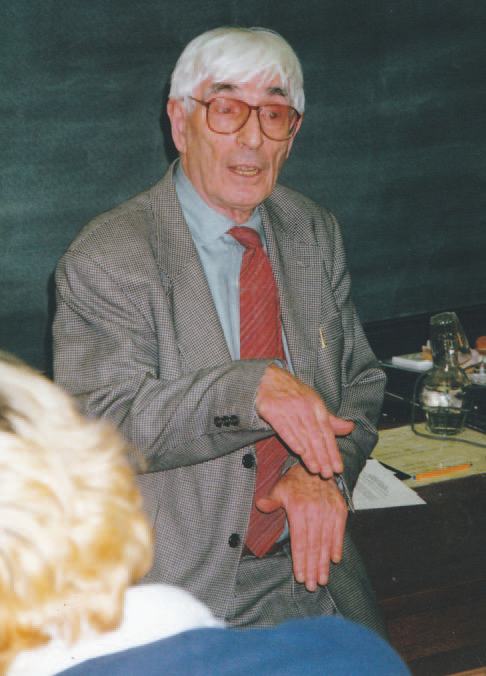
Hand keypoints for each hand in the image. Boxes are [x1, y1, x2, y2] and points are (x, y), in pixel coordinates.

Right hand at [256, 364, 352, 476]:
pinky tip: (299, 451)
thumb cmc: (293, 392)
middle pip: (316, 435)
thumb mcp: (314, 402)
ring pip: (302, 434)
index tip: (337, 467)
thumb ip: (330, 419)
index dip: (333, 450)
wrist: (268, 377)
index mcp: (316, 405)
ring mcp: (288, 408)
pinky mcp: (272, 410)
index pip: (327, 431)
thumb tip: (350, 428)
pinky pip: (284, 427)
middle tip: (328, 473)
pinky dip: (292, 439)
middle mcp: (304, 407)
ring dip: (310, 453)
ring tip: (316, 469)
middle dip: (323, 456)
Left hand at [256, 463, 347, 590]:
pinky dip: (337, 546)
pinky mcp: (340, 509)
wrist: (316, 467)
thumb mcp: (279, 488)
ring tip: (323, 579)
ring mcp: (329, 510)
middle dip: (313, 568)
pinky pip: (339, 531)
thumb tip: (260, 505)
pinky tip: (335, 560)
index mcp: (298, 508)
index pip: (300, 540)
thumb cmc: (294, 481)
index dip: (300, 560)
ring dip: (325, 562)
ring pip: (326, 541)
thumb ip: (271, 500)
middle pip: (314, 545)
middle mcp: (315, 510)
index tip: (301, 577)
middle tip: (313, 586)